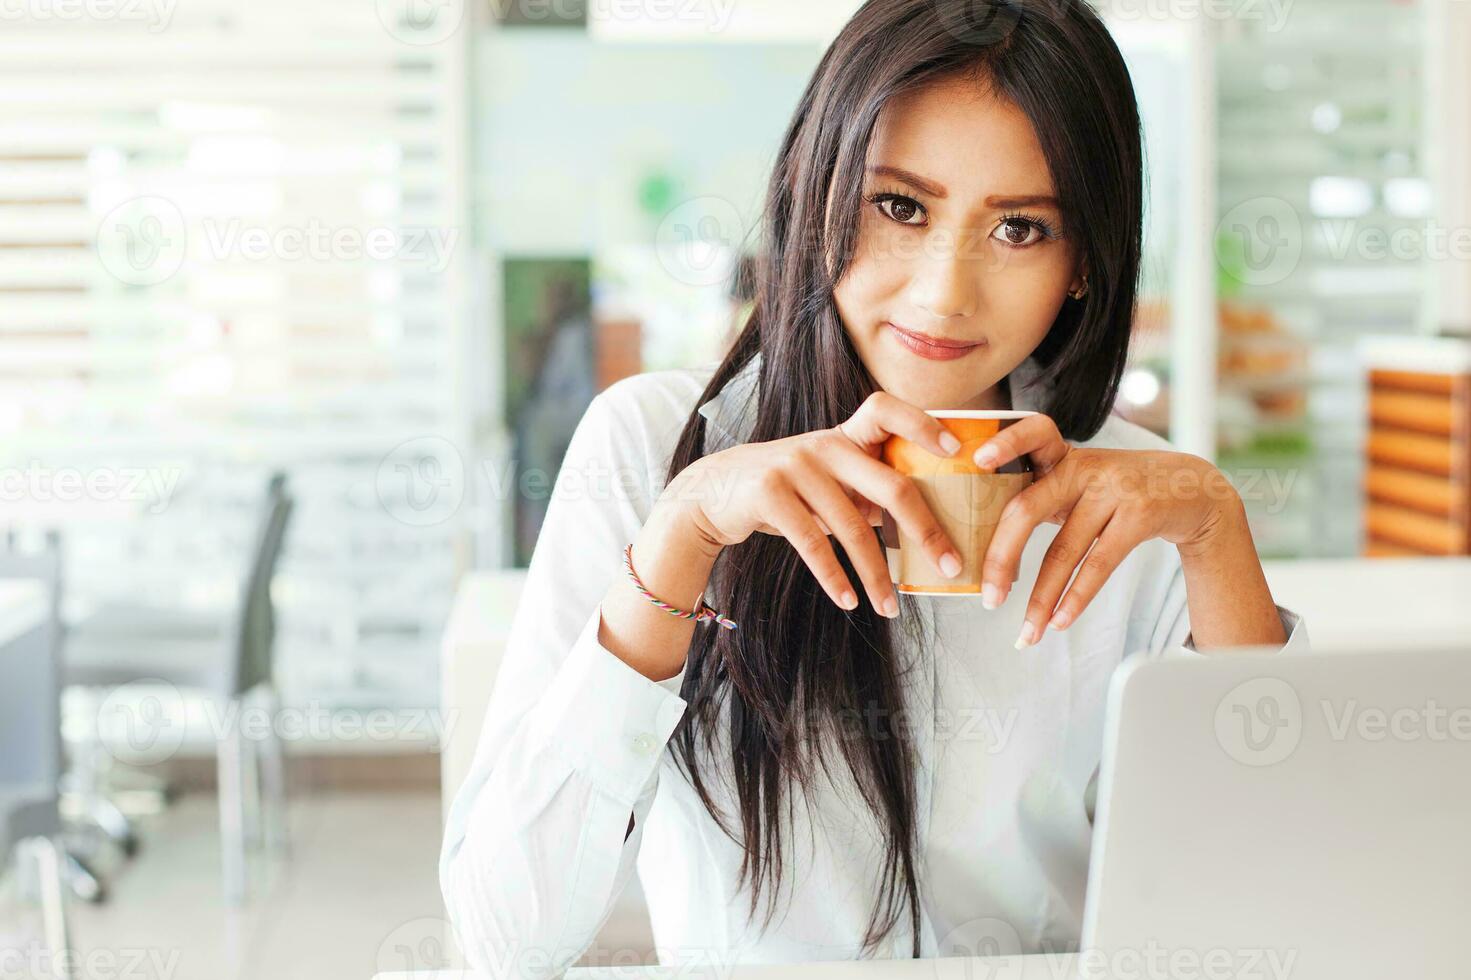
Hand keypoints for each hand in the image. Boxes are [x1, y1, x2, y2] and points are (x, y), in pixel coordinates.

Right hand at [658, 392, 965, 617]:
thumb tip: (925, 528)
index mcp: (844, 437)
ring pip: (853, 528)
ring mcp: (796, 466)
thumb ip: (868, 492)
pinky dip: (835, 576)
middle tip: (950, 565)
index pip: (887, 410)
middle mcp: (824, 445)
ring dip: (876, 574)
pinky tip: (850, 601)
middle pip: (891, 487)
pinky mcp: (769, 493)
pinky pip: (812, 542)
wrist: (714, 492)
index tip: (954, 451)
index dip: (923, 424)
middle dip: (926, 531)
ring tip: (890, 607)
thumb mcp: (828, 481)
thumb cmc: (787, 491)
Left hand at [973, 415, 1242, 647]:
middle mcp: (1083, 466)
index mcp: (1061, 455)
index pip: (1033, 433)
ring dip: (1042, 598)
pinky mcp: (1140, 514)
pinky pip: (1099, 563)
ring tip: (1027, 633)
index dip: (1006, 441)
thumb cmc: (1119, 490)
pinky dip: (1076, 597)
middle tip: (987, 598)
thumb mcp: (1081, 479)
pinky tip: (1059, 622)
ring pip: (1064, 549)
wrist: (1194, 489)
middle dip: (1001, 558)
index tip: (978, 458)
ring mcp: (1113, 489)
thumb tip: (991, 553)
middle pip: (1028, 509)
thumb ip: (1042, 496)